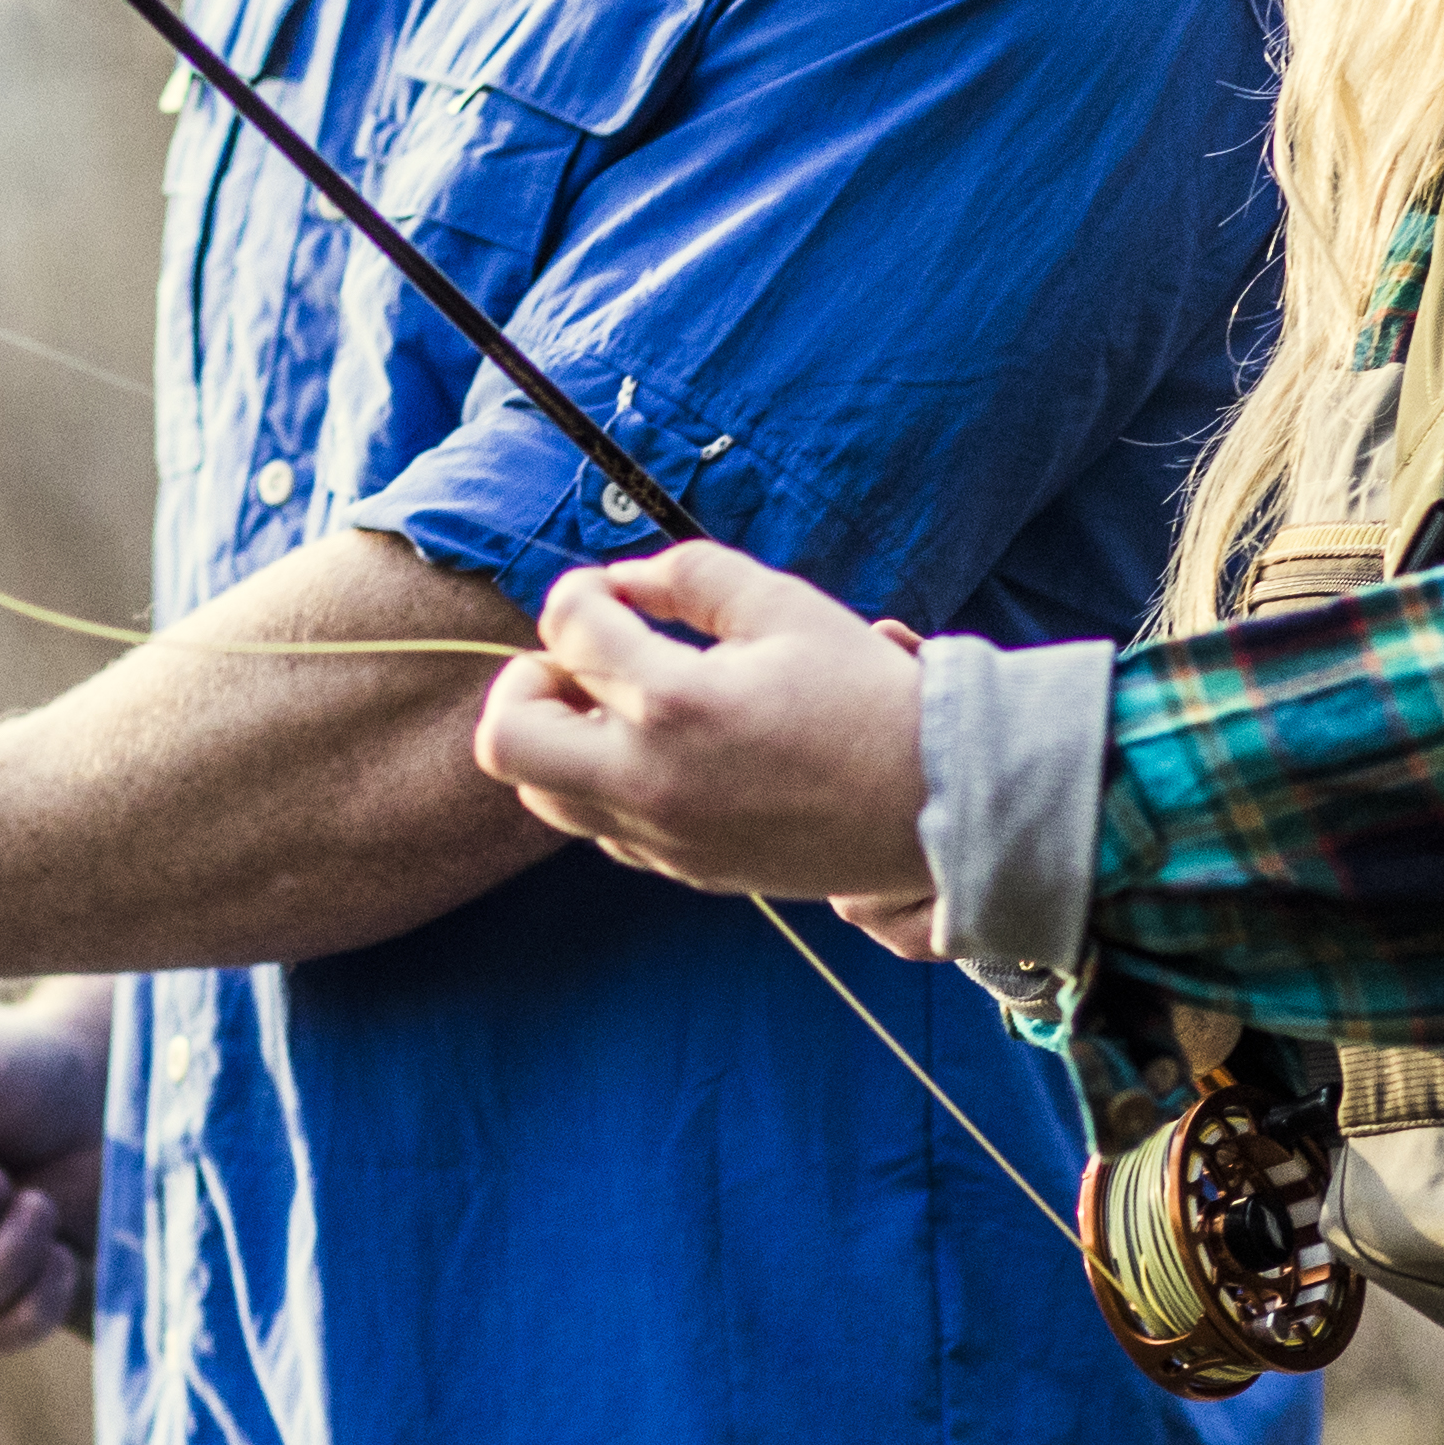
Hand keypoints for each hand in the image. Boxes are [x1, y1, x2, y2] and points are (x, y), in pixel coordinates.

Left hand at [469, 542, 934, 906]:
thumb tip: (626, 579)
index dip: (580, 593)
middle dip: (528, 681)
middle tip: (584, 663)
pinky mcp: (682, 870)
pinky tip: (665, 752)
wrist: (936, 804)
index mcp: (676, 702)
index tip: (614, 593)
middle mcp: (649, 780)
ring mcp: (661, 837)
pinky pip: (600, 826)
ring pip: (541, 794)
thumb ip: (691, 574)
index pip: (566, 629)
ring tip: (623, 707)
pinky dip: (604, 783)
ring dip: (560, 738)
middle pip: (507, 737)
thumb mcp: (786, 605)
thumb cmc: (867, 696)